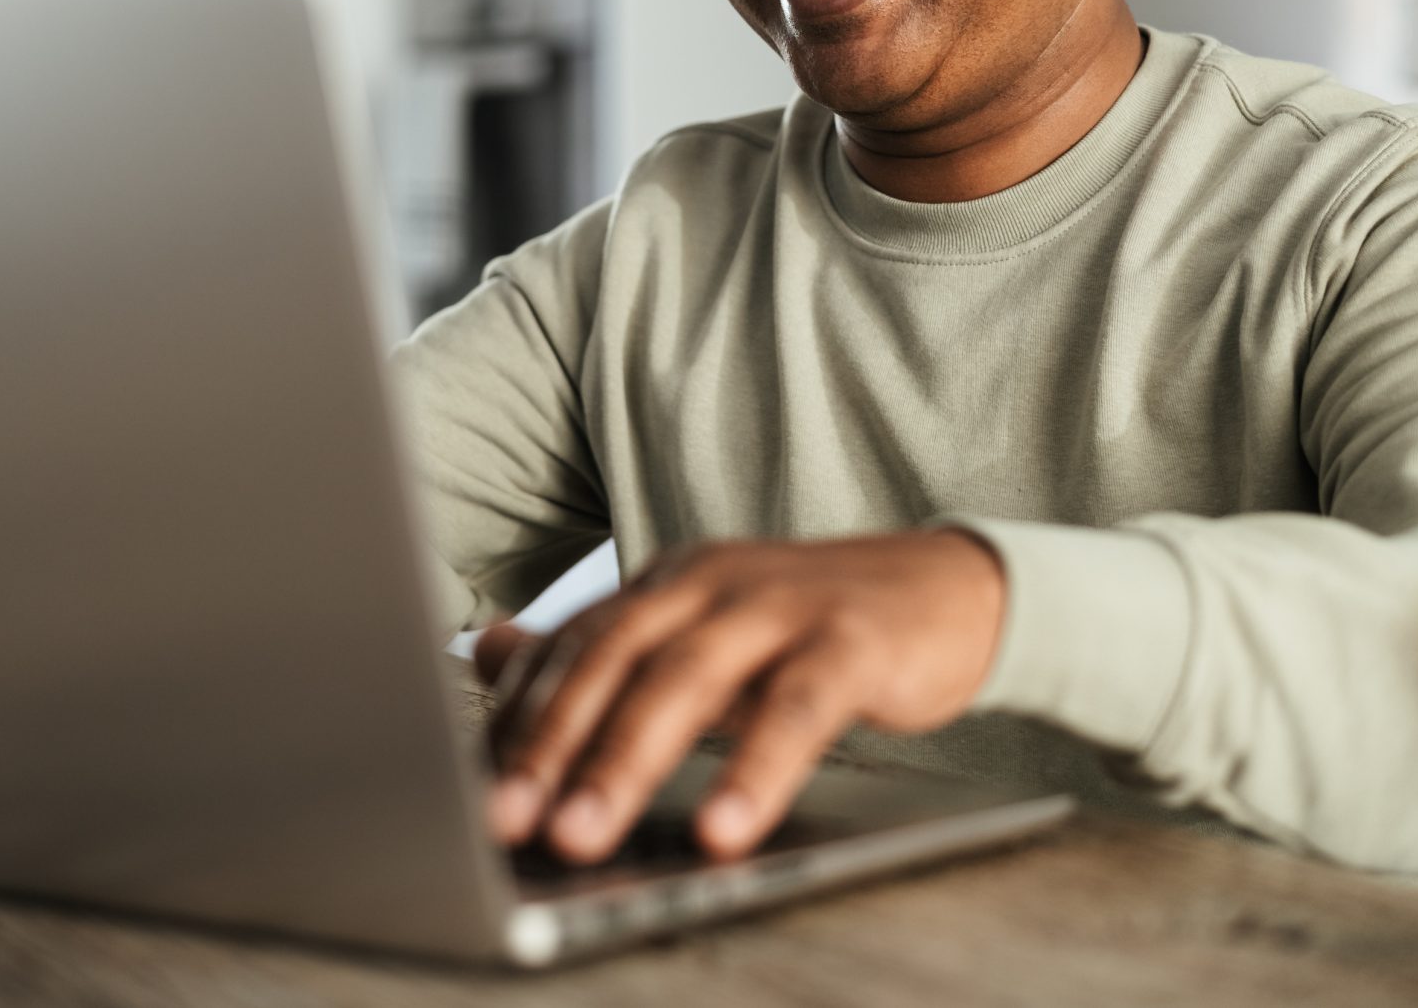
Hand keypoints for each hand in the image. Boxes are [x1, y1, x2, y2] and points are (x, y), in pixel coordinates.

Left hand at [472, 529, 1005, 863]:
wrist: (953, 589)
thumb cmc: (816, 627)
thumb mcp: (702, 630)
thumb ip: (605, 645)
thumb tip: (488, 653)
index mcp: (669, 581)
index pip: (573, 644)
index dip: (516, 715)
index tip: (464, 785)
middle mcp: (713, 581)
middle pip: (613, 656)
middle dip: (550, 742)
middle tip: (502, 819)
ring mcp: (783, 605)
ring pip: (689, 680)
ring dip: (626, 761)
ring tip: (582, 836)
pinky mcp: (854, 641)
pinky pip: (797, 710)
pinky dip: (755, 771)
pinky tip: (725, 829)